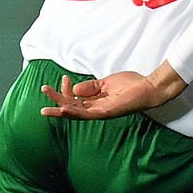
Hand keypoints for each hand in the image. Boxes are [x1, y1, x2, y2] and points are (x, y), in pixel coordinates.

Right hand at [39, 63, 186, 119]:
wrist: (148, 87)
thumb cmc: (131, 85)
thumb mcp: (106, 83)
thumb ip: (91, 86)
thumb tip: (75, 88)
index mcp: (96, 102)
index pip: (75, 99)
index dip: (67, 90)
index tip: (64, 78)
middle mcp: (97, 109)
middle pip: (72, 107)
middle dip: (57, 100)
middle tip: (43, 90)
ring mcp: (101, 112)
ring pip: (76, 112)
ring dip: (61, 108)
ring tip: (47, 107)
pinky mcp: (107, 112)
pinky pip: (87, 114)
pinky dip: (74, 112)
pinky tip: (64, 110)